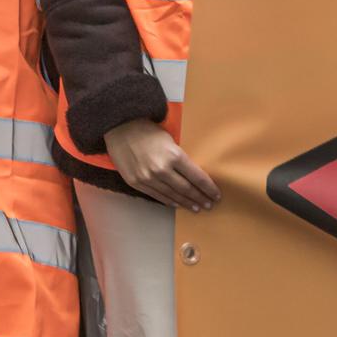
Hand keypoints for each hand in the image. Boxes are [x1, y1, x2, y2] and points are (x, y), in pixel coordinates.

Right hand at [103, 119, 219, 211]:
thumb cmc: (148, 130)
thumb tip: (193, 175)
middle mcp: (162, 170)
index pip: (197, 177)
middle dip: (200, 198)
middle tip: (209, 205)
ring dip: (186, 203)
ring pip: (172, 196)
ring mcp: (147, 178)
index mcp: (174, 156)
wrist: (120, 128)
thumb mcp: (170, 140)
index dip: (208, 188)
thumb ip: (180, 159)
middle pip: (186, 189)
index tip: (216, 195)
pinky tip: (178, 204)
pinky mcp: (136, 183)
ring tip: (196, 208)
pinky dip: (169, 201)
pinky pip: (157, 196)